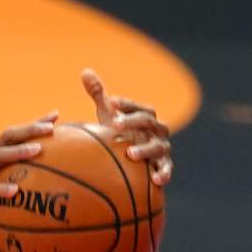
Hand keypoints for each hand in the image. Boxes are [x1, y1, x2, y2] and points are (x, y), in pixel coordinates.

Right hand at [0, 112, 58, 241]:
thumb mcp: (3, 190)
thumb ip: (20, 182)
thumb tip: (54, 184)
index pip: (15, 135)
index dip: (34, 124)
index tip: (55, 116)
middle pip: (7, 137)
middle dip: (29, 130)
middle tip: (50, 129)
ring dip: (18, 151)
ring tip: (37, 150)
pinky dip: (0, 189)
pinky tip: (15, 191)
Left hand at [82, 68, 172, 185]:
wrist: (132, 161)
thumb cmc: (119, 135)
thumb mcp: (109, 116)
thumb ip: (99, 94)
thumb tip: (85, 71)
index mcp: (145, 118)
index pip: (139, 107)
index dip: (128, 104)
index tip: (112, 101)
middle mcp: (156, 131)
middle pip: (149, 123)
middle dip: (133, 122)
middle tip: (114, 124)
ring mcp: (161, 149)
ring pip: (159, 146)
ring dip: (145, 149)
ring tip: (130, 153)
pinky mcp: (162, 166)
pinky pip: (166, 170)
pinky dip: (164, 173)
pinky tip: (157, 180)